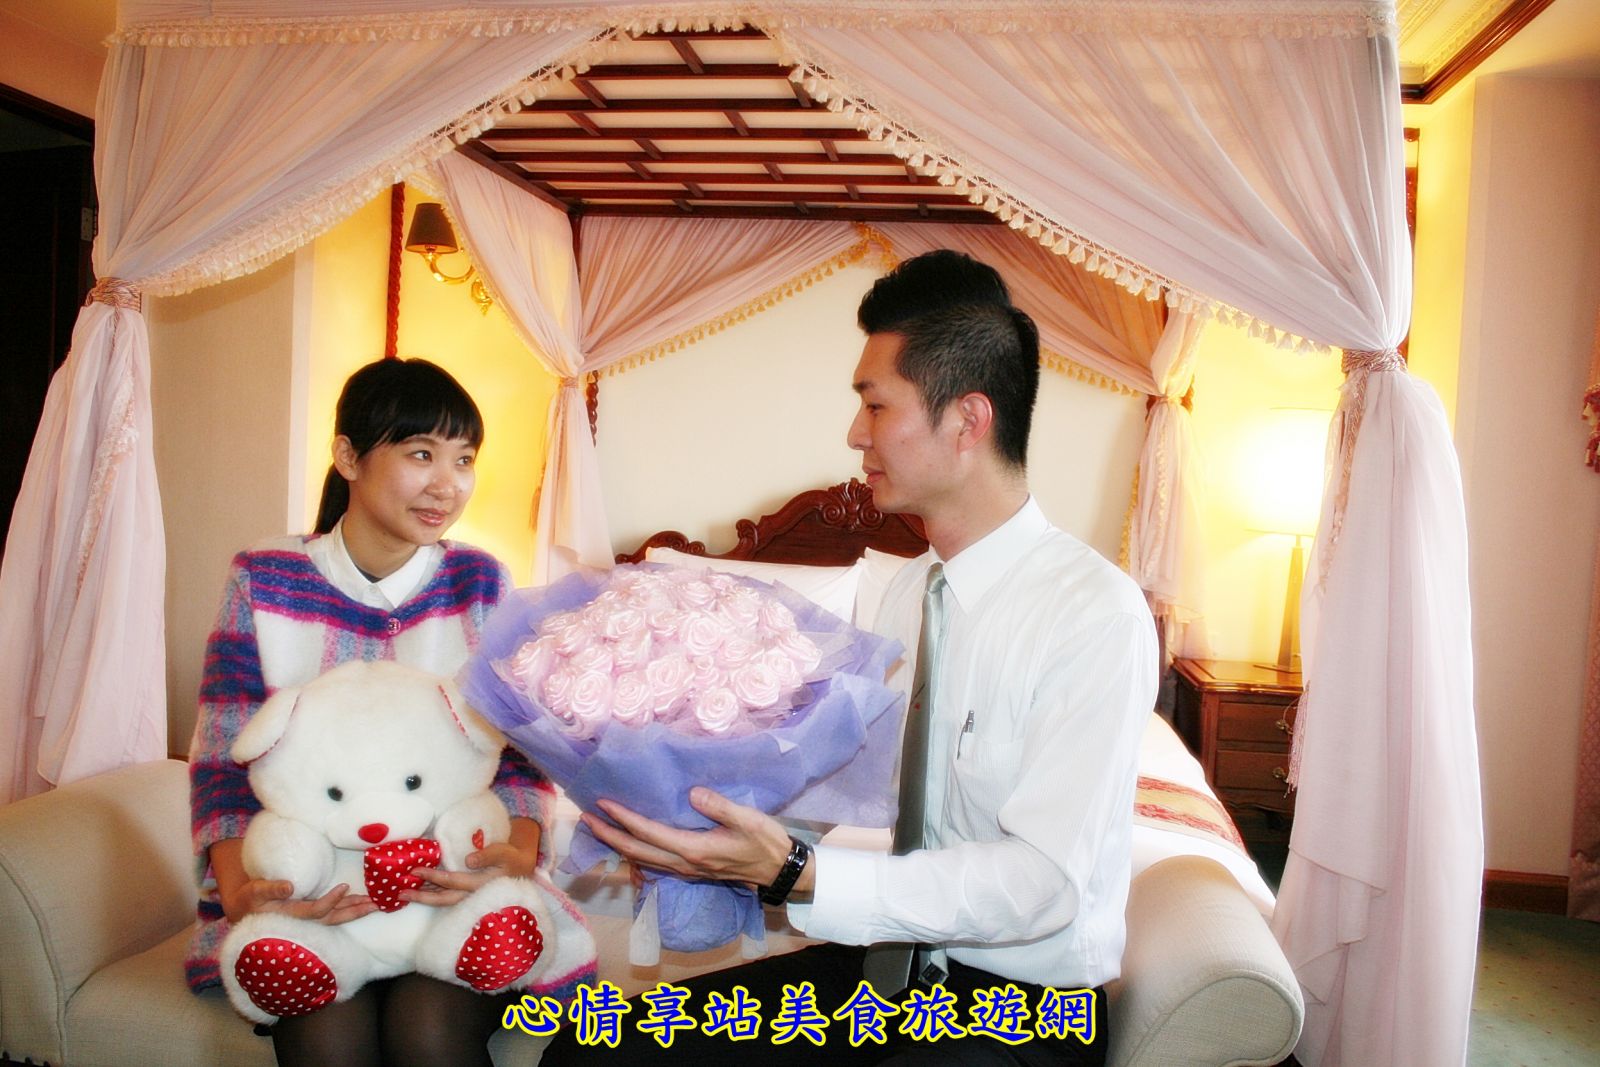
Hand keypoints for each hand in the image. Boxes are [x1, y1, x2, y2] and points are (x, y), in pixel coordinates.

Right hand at [222, 878, 376, 925]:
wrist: (244, 911)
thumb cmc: (249, 899)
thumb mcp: (255, 891)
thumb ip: (270, 888)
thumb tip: (290, 886)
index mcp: (290, 915)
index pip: (316, 910)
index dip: (331, 900)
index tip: (344, 886)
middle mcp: (302, 921)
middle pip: (333, 918)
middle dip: (355, 911)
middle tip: (376, 904)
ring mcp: (308, 919)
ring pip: (336, 918)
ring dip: (356, 911)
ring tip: (375, 904)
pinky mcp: (311, 915)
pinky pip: (334, 914)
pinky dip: (349, 910)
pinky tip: (361, 904)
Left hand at [401, 818, 540, 907]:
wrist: (522, 868)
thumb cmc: (511, 858)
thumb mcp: (504, 852)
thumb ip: (488, 855)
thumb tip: (469, 860)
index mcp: (480, 885)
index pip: (452, 882)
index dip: (433, 876)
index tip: (415, 871)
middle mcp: (473, 895)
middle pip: (443, 899)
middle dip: (422, 897)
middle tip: (401, 894)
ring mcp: (469, 897)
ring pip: (444, 901)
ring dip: (425, 898)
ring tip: (406, 894)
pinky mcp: (468, 895)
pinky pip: (448, 897)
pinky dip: (434, 894)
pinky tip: (423, 890)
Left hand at [581, 788, 798, 891]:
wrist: (779, 871)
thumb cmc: (765, 843)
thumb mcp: (747, 819)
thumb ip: (719, 806)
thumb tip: (691, 793)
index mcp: (694, 850)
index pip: (649, 833)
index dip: (624, 818)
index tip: (603, 803)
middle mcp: (684, 864)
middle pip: (637, 851)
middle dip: (609, 835)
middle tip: (586, 818)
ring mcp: (687, 871)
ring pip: (643, 860)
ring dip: (619, 845)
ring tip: (600, 829)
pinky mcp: (692, 871)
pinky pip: (654, 863)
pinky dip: (635, 852)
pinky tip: (630, 843)